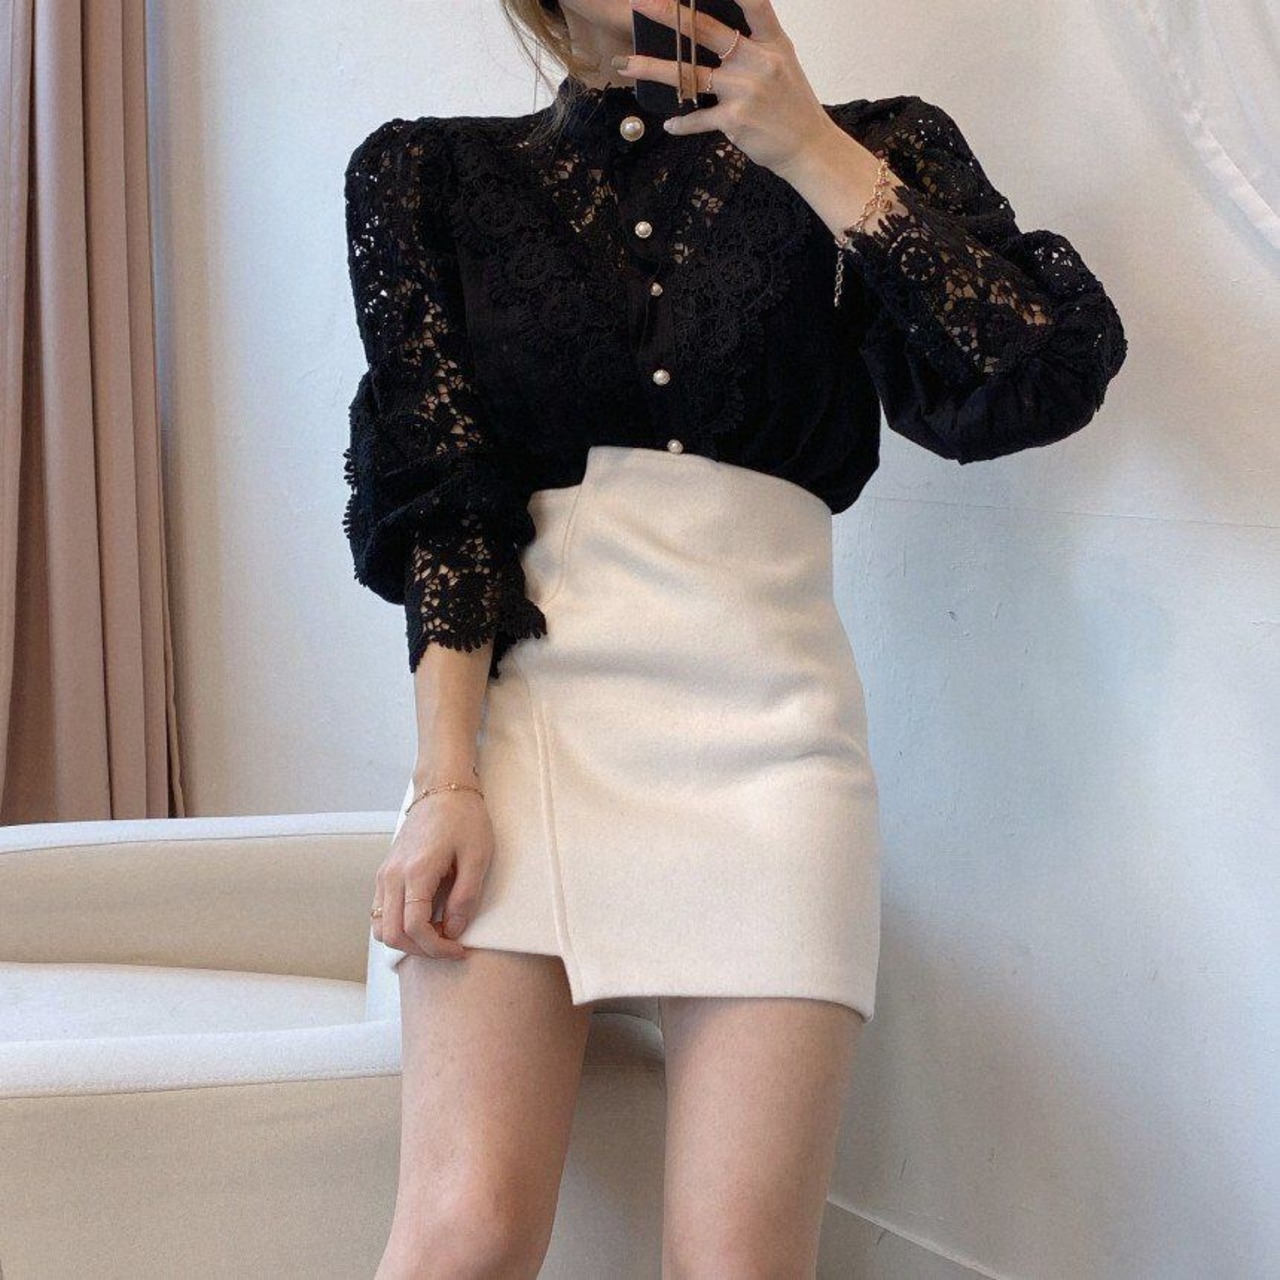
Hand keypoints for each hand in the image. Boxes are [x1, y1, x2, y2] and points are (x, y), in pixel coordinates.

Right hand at [370, 788, 493, 961]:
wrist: (443, 789)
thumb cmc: (464, 818)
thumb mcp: (477, 857)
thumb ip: (465, 898)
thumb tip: (452, 931)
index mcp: (416, 872)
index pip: (415, 928)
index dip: (437, 948)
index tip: (458, 949)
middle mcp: (392, 876)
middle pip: (392, 935)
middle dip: (421, 950)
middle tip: (449, 947)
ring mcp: (384, 874)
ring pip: (380, 927)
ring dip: (406, 941)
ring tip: (436, 934)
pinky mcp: (385, 873)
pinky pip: (380, 912)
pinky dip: (398, 926)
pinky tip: (425, 920)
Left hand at [616, 0, 841, 178]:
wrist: (809, 146)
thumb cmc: (792, 103)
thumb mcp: (782, 61)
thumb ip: (754, 41)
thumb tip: (716, 29)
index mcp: (771, 41)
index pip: (751, 3)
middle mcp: (757, 60)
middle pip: (707, 30)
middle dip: (670, 14)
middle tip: (640, 2)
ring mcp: (745, 90)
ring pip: (690, 75)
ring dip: (654, 69)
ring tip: (626, 65)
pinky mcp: (736, 120)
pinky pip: (700, 118)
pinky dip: (683, 123)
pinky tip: (669, 124)